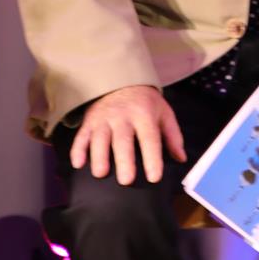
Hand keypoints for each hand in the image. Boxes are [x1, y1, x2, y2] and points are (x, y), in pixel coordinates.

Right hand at [69, 85, 185, 184]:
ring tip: (100, 174)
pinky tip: (78, 163)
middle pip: (123, 140)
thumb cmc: (145, 102)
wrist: (121, 79)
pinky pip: (82, 135)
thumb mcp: (164, 113)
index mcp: (144, 115)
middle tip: (126, 180)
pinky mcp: (90, 120)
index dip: (152, 158)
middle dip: (124, 160)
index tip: (154, 177)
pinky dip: (78, 149)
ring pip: (100, 138)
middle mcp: (123, 116)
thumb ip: (172, 136)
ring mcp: (104, 118)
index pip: (150, 139)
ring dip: (99, 156)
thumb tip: (180, 158)